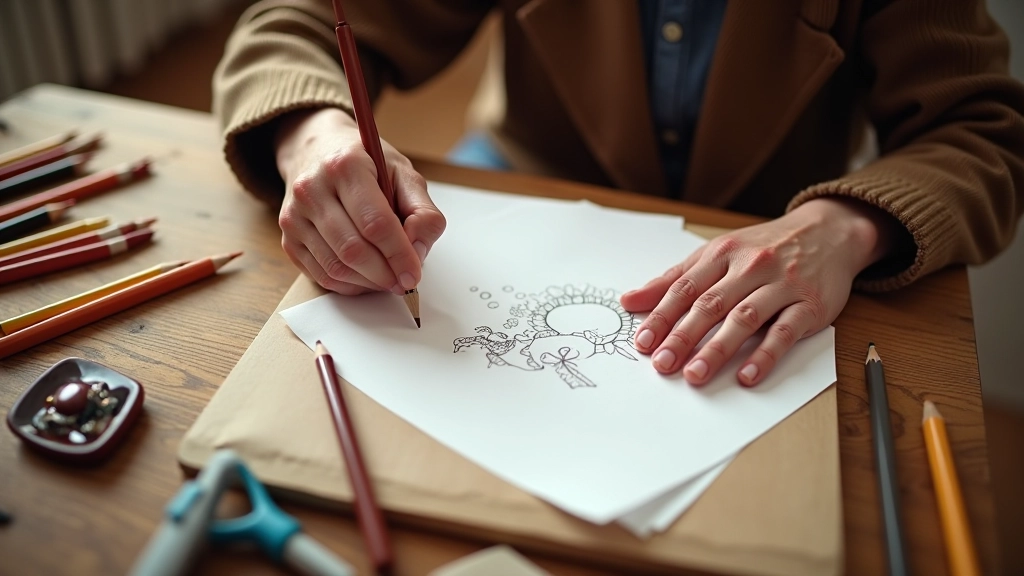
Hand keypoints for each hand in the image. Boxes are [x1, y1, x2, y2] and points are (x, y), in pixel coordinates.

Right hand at [274, 107, 445, 294]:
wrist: (317, 152)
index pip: (375, 223)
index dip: (399, 255)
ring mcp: (294, 216)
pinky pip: (321, 275)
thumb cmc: (366, 164)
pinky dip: (350, 285)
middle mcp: (312, 189)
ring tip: (388, 278)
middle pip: (353, 250)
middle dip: (385, 274)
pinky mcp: (288, 238)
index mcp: (345, 166)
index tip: (414, 274)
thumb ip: (422, 211)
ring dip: (368, 283)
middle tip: (404, 281)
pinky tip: (366, 277)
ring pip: (336, 268)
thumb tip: (418, 252)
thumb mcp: (403, 173)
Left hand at [620, 197, 897, 385]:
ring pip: (744, 318)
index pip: (685, 288)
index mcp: (723, 254)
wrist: (830, 230)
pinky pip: (785, 332)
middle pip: (710, 305)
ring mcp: (781, 285)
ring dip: (718, 349)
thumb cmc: (765, 247)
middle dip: (683, 336)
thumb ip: (675, 278)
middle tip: (662, 364)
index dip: (661, 315)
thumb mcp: (718, 252)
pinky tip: (747, 376)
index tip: (643, 342)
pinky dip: (765, 355)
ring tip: (695, 374)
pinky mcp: (810, 305)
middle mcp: (750, 267)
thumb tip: (629, 300)